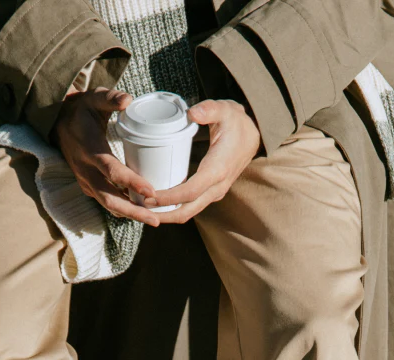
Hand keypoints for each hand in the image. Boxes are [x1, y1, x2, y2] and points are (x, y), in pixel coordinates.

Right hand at [51, 87, 160, 226]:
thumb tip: (128, 100)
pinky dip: (123, 210)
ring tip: (153, 219)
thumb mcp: (94, 98)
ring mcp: (85, 181)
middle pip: (109, 198)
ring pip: (108, 205)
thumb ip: (111, 98)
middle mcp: (85, 170)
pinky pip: (106, 202)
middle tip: (156, 219)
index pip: (111, 171)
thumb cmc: (82, 110)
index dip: (131, 183)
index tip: (151, 192)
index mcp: (89, 149)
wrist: (57, 123)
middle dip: (133, 211)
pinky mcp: (88, 187)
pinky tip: (141, 213)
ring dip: (130, 215)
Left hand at [148, 99, 260, 222]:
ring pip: (188, 212)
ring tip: (143, 208)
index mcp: (217, 170)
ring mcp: (215, 193)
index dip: (168, 198)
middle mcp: (217, 187)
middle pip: (187, 211)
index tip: (149, 196)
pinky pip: (191, 207)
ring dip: (167, 215)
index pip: (189, 192)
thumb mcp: (225, 110)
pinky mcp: (211, 193)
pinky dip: (174, 208)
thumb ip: (209, 109)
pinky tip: (157, 203)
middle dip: (163, 214)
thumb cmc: (236, 123)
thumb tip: (192, 113)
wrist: (254, 136)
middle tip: (139, 208)